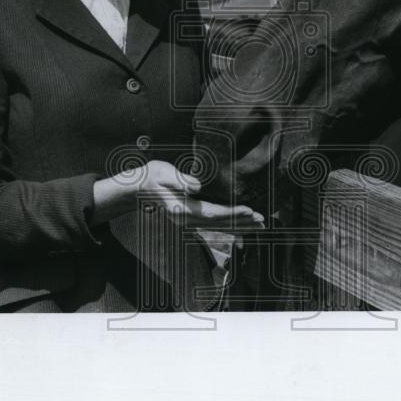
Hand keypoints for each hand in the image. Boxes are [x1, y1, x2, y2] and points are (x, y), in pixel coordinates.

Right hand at [93, 160, 263, 229]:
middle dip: (242, 221)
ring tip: (259, 224)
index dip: (233, 213)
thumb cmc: (152, 177)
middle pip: (220, 223)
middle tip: (262, 219)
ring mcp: (189, 222)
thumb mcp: (164, 173)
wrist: (138, 188)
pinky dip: (230, 226)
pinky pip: (215, 225)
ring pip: (219, 227)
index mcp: (182, 210)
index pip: (213, 213)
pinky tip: (242, 226)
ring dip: (240, 226)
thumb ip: (180, 180)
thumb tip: (197, 186)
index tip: (249, 210)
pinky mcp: (192, 220)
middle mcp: (188, 220)